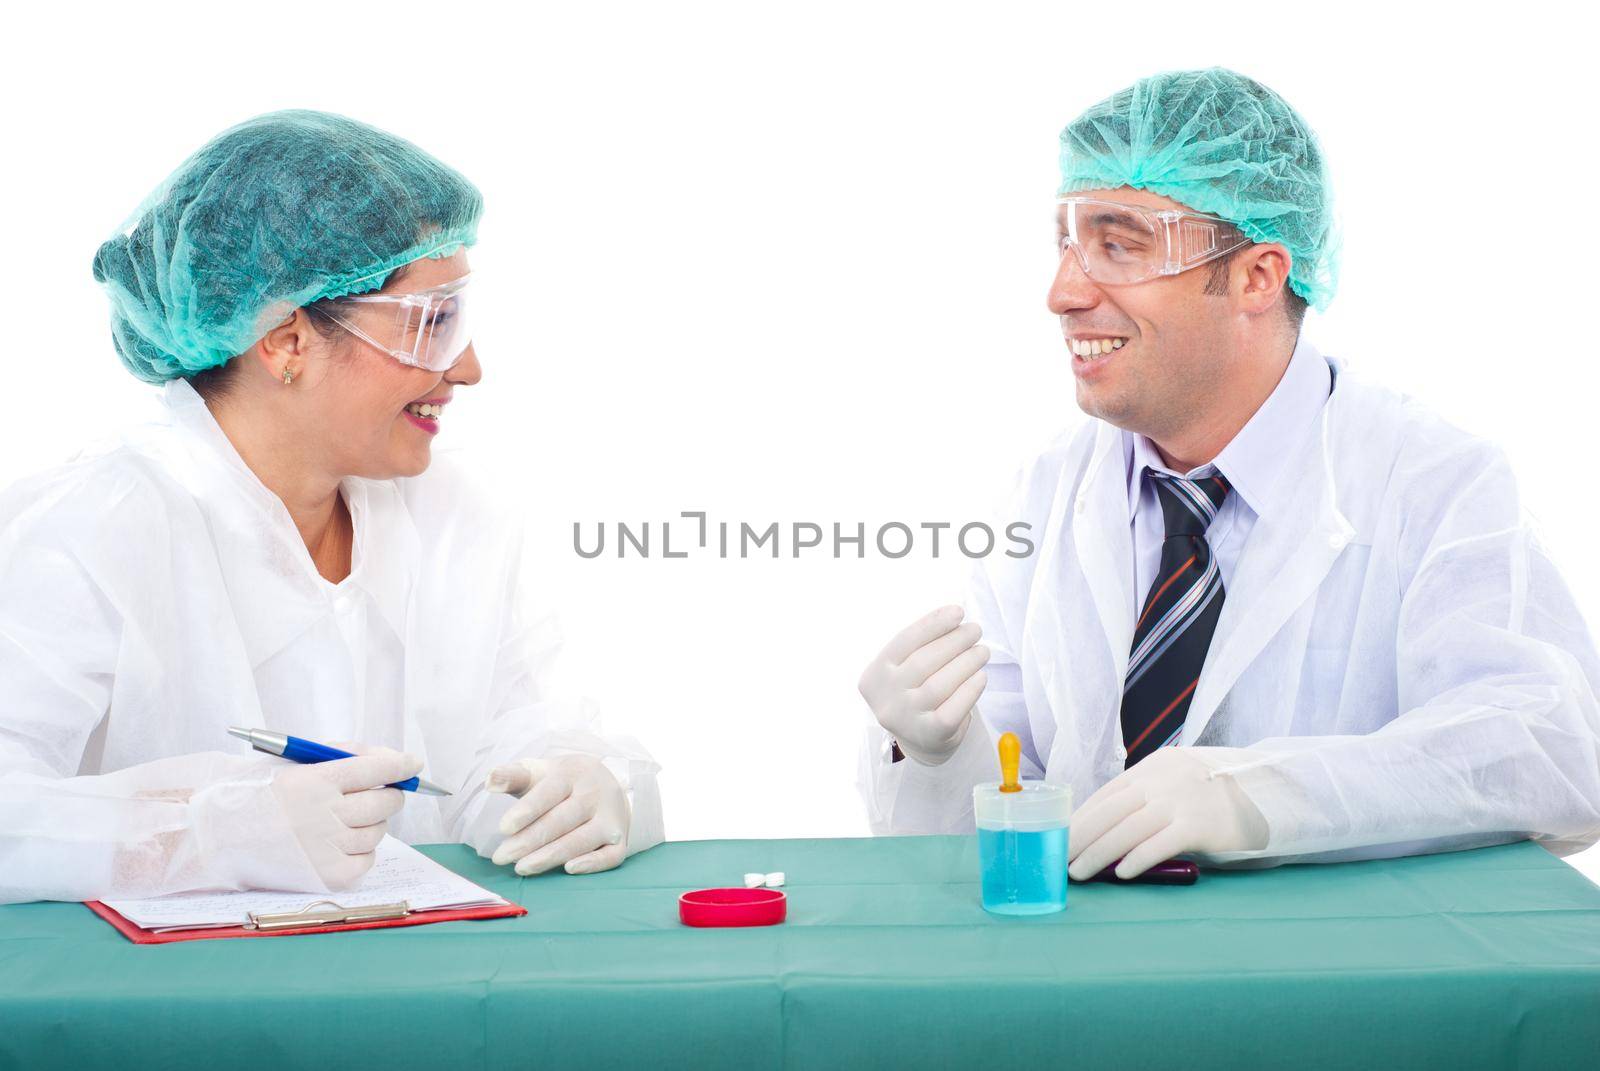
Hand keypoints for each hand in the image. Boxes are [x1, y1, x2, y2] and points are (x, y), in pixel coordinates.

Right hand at [268, 748, 420, 889]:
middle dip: (391, 794)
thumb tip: (390, 760)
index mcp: (314, 781)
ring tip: (346, 819)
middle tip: (383, 792)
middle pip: (384, 802)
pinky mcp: (326, 876)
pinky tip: (341, 843)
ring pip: (377, 832)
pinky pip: (366, 860)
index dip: (400, 765)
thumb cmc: (257, 795)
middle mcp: (323, 815)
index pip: (375, 769)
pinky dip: (362, 851)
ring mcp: (326, 848)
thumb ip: (343, 756)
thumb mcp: (293, 763)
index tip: (413, 764)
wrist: (215, 839)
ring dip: (373, 823)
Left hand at [486, 755, 630, 875]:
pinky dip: (592, 864)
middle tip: (502, 857)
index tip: (503, 828)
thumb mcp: (538, 772)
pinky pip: (611, 856)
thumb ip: (513, 776)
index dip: (527, 810)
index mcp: (574, 772)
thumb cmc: (561, 784)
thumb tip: (490, 780)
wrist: (605, 785)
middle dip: (530, 840)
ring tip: (522, 868)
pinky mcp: (620, 840)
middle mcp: (596, 793)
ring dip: (551, 856)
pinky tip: (568, 869)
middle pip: (562, 819)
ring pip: (582, 840)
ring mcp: (612, 818)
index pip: (550, 792)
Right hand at [857, 604, 989, 765]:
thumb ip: (922, 647)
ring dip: (966, 662)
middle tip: (975, 630)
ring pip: (939, 684)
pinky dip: (970, 690)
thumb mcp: (905, 670)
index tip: (958, 612)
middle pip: (923, 661)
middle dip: (954, 641)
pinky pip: (953, 709)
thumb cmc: (915, 693)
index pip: (904, 641)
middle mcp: (886, 697)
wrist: (919, 740)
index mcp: (875, 674)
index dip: (933, 624)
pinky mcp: (930, 735)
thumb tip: (954, 619)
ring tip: (982, 651)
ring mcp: (906, 718)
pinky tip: (980, 677)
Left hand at [1066, 747, 1268, 880]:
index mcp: (1154, 766)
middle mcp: (1163, 779)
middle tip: (1058, 858)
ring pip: (1128, 828)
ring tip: (1079, 872)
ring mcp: (1181, 800)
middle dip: (1079, 836)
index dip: (1081, 817)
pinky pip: (1159, 843)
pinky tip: (1121, 873)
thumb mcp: (1178, 783)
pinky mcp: (1198, 824)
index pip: (1107, 793)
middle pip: (1111, 810)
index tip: (1060, 837)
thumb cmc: (1216, 798)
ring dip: (1098, 853)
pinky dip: (1137, 859)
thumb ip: (1147, 798)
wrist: (1269, 796)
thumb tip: (1104, 830)